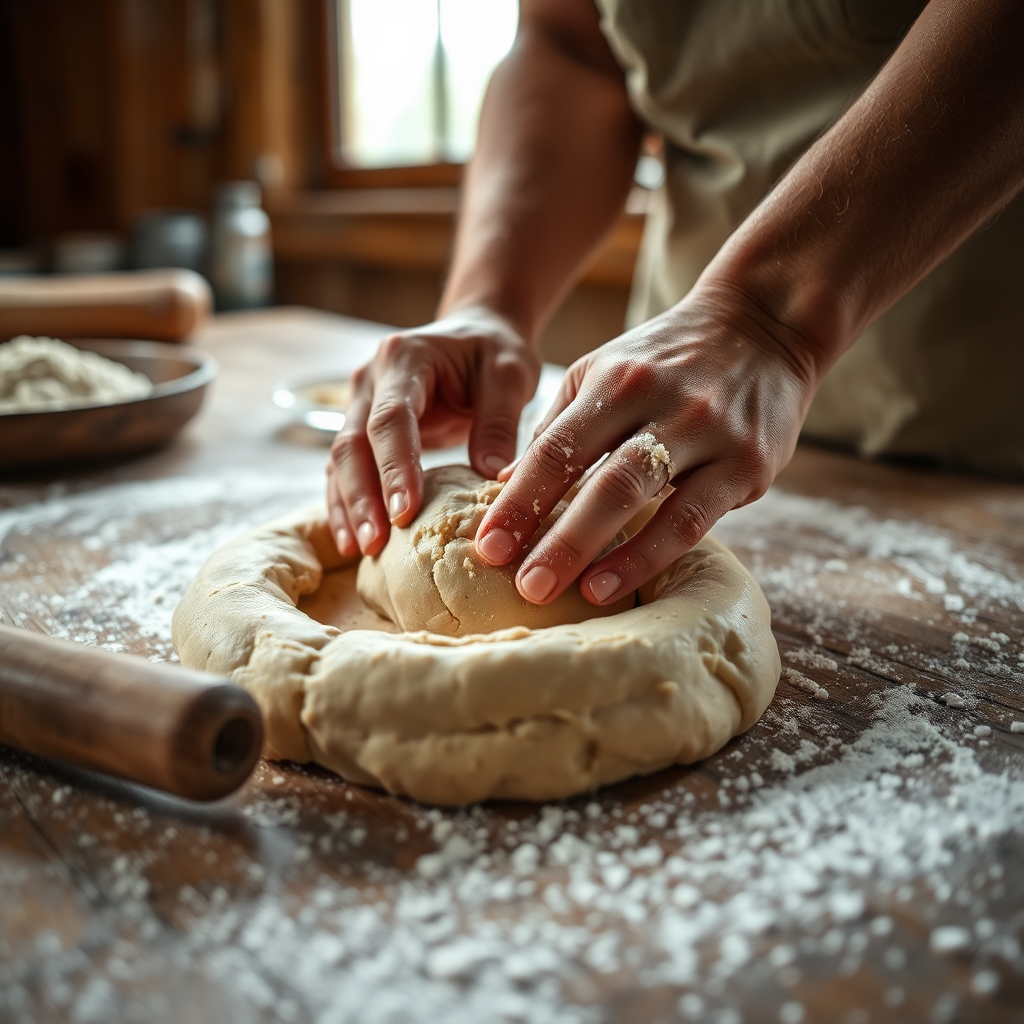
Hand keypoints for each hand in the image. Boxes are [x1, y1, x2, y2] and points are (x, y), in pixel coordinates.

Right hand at [326, 307, 539, 556]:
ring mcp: (359, 404)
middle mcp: (370, 380)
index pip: (392, 418)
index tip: (405, 511)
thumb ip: (499, 421)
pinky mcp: (362, 429)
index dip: (395, 466)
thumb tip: (491, 475)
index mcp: (404, 358)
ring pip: (340, 460)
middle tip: (376, 543)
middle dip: (362, 496)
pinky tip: (352, 542)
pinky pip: (344, 470)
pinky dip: (346, 505)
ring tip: (362, 550)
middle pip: (353, 442)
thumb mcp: (510, 374)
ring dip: (348, 507)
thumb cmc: (494, 352)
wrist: (476, 334)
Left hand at [473, 283, 818, 604]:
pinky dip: (648, 556)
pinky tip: (613, 584)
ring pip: (643, 499)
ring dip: (597, 550)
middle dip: (553, 536)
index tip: (487, 547)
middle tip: (520, 584)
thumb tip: (508, 485)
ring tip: (565, 592)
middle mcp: (659, 403)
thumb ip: (560, 424)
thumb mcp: (606, 369)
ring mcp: (707, 434)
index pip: (555, 448)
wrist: (764, 323)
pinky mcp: (747, 463)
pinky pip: (692, 520)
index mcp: (614, 381)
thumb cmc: (669, 358)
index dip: (517, 501)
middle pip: (596, 478)